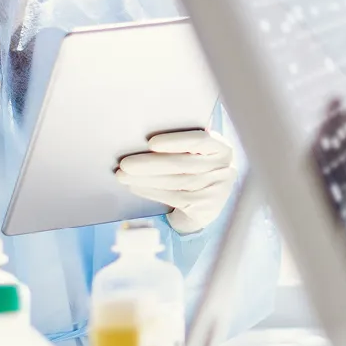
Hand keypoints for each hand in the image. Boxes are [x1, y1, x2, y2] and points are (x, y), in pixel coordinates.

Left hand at [116, 130, 237, 233]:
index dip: (175, 141)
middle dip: (150, 163)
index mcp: (221, 148)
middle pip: (182, 164)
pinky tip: (134, 187)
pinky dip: (150, 191)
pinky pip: (172, 197)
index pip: (200, 141)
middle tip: (125, 163)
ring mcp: (215, 190)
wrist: (207, 202)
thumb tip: (141, 139)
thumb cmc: (195, 168)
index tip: (151, 143)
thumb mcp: (197, 154)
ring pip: (174, 182)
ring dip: (144, 179)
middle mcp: (223, 168)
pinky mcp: (204, 207)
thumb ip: (182, 145)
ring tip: (123, 175)